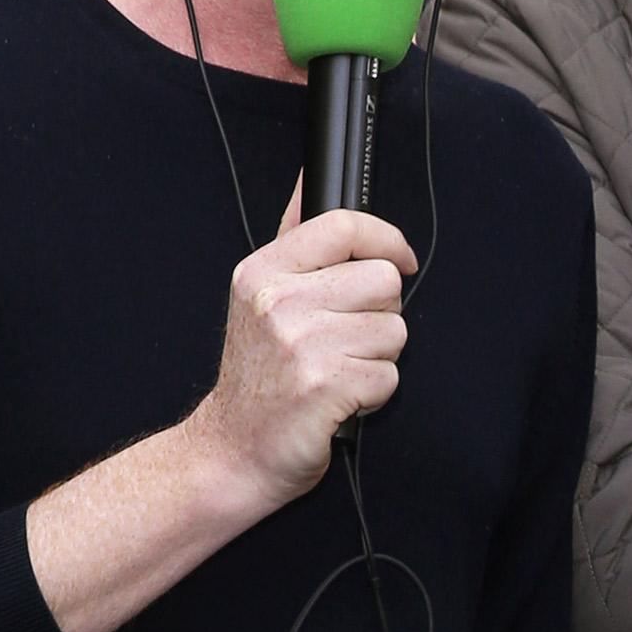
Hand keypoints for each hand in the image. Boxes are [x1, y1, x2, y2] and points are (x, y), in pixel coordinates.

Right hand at [185, 177, 416, 512]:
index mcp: (263, 273)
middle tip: (344, 339)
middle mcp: (279, 303)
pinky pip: (389, 375)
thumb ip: (292, 238)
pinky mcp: (326, 386)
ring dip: (377, 357)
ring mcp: (302, 344)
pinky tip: (340, 399)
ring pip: (394, 330)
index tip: (401, 260)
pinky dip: (373, 394)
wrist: (230, 453)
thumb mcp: (258, 297)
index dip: (387, 240)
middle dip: (379, 314)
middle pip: (383, 281)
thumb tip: (308, 178)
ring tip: (338, 371)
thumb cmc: (255, 379)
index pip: (344, 226)